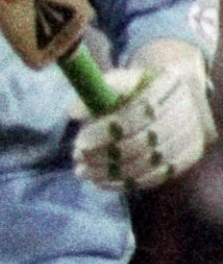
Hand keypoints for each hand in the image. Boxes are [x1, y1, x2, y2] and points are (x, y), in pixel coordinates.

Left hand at [76, 51, 215, 191]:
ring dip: (110, 172)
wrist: (171, 95)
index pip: (134, 116)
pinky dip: (125, 182)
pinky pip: (156, 176)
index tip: (79, 143)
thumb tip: (73, 114)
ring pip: (147, 163)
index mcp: (167, 87)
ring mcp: (189, 137)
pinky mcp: (186, 157)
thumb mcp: (117, 81)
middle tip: (77, 158)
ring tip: (83, 171)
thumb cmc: (135, 88)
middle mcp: (183, 113)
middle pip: (140, 143)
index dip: (105, 133)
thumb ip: (95, 92)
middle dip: (104, 155)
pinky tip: (100, 181)